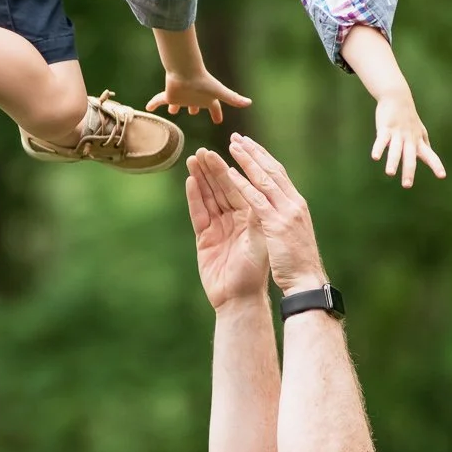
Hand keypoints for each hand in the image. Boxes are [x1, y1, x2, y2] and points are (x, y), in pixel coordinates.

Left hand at [148, 70, 252, 124]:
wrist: (186, 72)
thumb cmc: (203, 81)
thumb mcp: (219, 92)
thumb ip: (234, 98)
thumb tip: (250, 103)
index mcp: (206, 98)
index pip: (214, 107)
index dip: (216, 114)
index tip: (218, 121)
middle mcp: (194, 98)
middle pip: (195, 104)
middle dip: (194, 108)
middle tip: (193, 113)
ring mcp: (181, 97)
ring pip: (178, 103)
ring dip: (175, 106)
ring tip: (173, 111)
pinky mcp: (169, 96)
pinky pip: (159, 101)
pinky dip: (153, 104)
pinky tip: (147, 108)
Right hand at [185, 149, 269, 309]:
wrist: (239, 299)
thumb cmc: (255, 272)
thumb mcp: (260, 239)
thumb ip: (257, 215)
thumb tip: (258, 188)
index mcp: (252, 217)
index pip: (242, 187)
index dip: (234, 169)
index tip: (228, 152)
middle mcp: (235, 219)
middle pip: (223, 189)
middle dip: (214, 170)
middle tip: (204, 152)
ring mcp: (219, 228)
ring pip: (209, 198)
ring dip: (202, 179)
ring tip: (193, 159)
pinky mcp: (204, 238)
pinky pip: (198, 213)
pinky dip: (195, 198)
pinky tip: (190, 181)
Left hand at [223, 135, 328, 293]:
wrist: (307, 282)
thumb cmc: (299, 263)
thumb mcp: (292, 234)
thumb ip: (283, 217)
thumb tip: (275, 208)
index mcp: (296, 205)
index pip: (278, 174)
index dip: (263, 158)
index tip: (249, 145)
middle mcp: (293, 203)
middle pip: (271, 170)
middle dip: (253, 152)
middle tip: (236, 137)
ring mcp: (286, 212)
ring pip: (263, 179)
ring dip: (246, 161)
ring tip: (230, 146)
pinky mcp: (276, 224)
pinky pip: (255, 200)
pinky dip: (243, 185)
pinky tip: (229, 173)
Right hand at [372, 91, 445, 188]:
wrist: (398, 97)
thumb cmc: (408, 117)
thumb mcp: (419, 130)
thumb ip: (424, 143)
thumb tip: (429, 153)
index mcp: (418, 141)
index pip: (430, 155)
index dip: (436, 165)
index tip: (442, 176)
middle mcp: (409, 139)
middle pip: (410, 157)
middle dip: (408, 171)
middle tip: (407, 185)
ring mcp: (397, 134)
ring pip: (395, 150)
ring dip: (393, 161)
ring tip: (390, 173)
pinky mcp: (385, 128)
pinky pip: (382, 140)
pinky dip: (379, 148)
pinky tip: (375, 157)